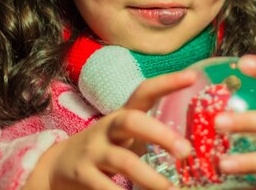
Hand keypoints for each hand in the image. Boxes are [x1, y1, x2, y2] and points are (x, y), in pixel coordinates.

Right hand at [35, 70, 195, 189]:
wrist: (59, 166)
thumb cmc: (106, 150)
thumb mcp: (126, 137)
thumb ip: (152, 135)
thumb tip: (196, 144)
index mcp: (123, 116)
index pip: (145, 92)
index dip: (167, 82)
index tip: (191, 76)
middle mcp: (108, 128)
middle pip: (132, 121)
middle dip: (160, 134)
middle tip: (185, 151)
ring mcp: (93, 150)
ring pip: (122, 160)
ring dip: (149, 176)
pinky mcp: (82, 174)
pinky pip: (104, 186)